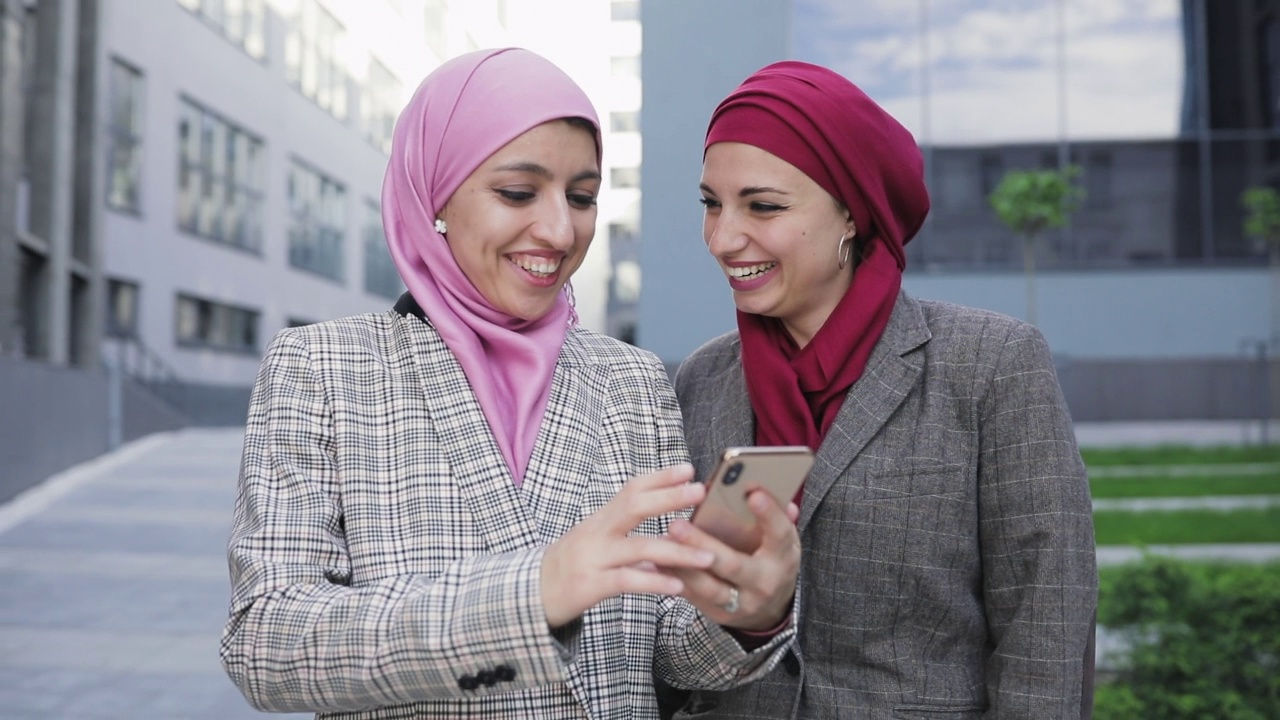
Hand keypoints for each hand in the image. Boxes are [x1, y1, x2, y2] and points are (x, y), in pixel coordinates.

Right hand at [541, 464, 714, 628]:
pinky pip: (627, 581)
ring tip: (708, 556)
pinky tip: (677, 586)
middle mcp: (596, 532)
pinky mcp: (589, 585)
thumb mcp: (594, 541)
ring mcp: (593, 558)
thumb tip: (668, 535)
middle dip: (669, 497)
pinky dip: (654, 583)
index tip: (688, 469)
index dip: (660, 477)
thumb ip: (626, 535)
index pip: (631, 489)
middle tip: (700, 492)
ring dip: (677, 551)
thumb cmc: (569, 566)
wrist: (528, 594)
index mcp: (600, 519)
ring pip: (639, 548)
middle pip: (634, 506)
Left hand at [665, 489, 799, 630]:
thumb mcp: (780, 540)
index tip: (752, 492)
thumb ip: (773, 514)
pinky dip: (674, 579)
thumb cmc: (770, 561)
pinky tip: (656, 562)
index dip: (769, 514)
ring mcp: (741, 602)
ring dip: (683, 564)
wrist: (769, 610)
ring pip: (709, 586)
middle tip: (678, 523)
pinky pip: (693, 597)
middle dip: (703, 544)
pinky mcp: (719, 613)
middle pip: (733, 564)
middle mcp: (763, 583)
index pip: (780, 534)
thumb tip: (763, 484)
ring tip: (663, 540)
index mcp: (782, 557)